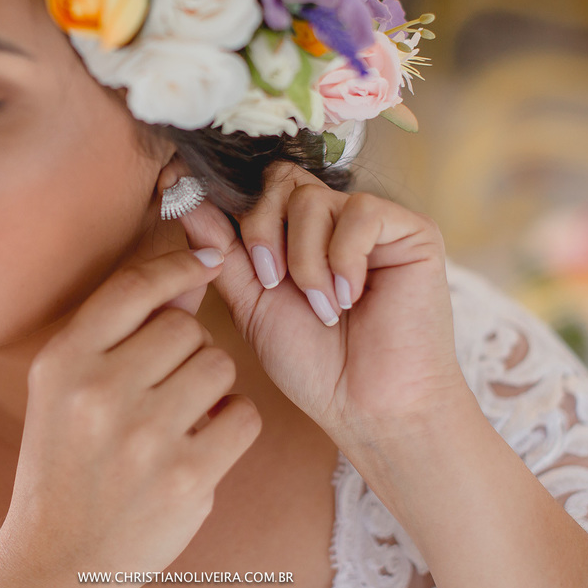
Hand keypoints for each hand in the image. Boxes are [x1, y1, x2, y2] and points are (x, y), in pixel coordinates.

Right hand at [0, 248, 260, 587]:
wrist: (59, 556)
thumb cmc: (66, 460)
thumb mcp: (68, 387)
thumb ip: (124, 330)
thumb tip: (191, 274)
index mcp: (63, 361)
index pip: (135, 287)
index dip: (180, 264)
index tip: (209, 259)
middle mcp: (98, 392)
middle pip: (186, 327)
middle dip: (190, 349)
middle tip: (168, 385)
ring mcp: (143, 436)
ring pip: (220, 365)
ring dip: (214, 386)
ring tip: (184, 415)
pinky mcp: (186, 476)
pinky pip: (244, 414)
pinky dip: (233, 424)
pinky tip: (205, 441)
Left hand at [178, 164, 468, 447]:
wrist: (368, 407)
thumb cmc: (314, 365)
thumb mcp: (251, 303)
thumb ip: (221, 249)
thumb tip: (180, 196)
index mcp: (294, 233)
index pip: (256, 186)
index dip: (222, 190)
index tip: (176, 186)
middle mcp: (333, 218)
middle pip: (279, 180)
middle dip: (263, 231)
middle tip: (273, 282)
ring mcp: (372, 222)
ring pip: (312, 197)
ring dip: (305, 261)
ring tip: (323, 308)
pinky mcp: (411, 230)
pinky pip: (361, 212)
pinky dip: (345, 259)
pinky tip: (351, 298)